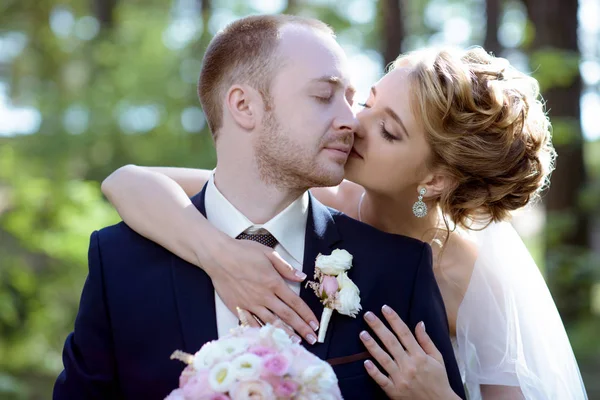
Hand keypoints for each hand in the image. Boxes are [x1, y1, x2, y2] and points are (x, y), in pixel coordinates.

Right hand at [202, 236, 318, 344]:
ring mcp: (251, 304)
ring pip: (271, 322)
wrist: (218, 256)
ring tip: (296, 342)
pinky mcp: (238, 307)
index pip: (295, 302)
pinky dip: (261, 332)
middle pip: (287, 316)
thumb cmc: (243, 251)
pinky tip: (269, 338)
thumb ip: (286, 267)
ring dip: (285, 333)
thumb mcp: (268, 253)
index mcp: (274, 282)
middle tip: (312, 340)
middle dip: (301, 328)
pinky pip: (252, 323)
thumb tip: (302, 277)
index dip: (306, 315)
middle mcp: (264, 296)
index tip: (315, 324)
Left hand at [359, 305, 458, 399]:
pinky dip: (373, 371)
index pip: (404, 333)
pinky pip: (382, 380)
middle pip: (391, 342)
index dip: (394, 319)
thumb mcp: (438, 359)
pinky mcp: (394, 390)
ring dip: (372, 346)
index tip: (384, 308)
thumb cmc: (438, 379)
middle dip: (379, 327)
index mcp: (420, 356)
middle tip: (367, 315)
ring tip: (362, 333)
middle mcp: (409, 365)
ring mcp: (400, 378)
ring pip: (384, 359)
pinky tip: (365, 362)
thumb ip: (426, 341)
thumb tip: (419, 323)